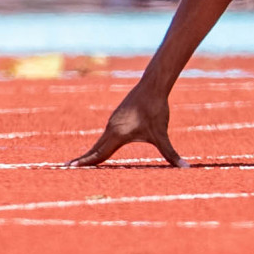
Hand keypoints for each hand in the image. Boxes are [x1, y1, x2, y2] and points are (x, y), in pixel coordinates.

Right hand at [67, 88, 187, 168]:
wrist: (153, 85)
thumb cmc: (156, 110)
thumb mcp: (162, 135)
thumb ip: (171, 154)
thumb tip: (185, 168)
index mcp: (117, 135)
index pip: (99, 154)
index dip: (86, 162)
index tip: (70, 168)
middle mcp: (111, 128)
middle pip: (95, 148)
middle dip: (83, 159)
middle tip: (67, 168)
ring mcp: (113, 121)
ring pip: (100, 141)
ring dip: (90, 152)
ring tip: (80, 161)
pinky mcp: (117, 116)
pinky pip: (105, 134)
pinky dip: (98, 143)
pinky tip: (99, 147)